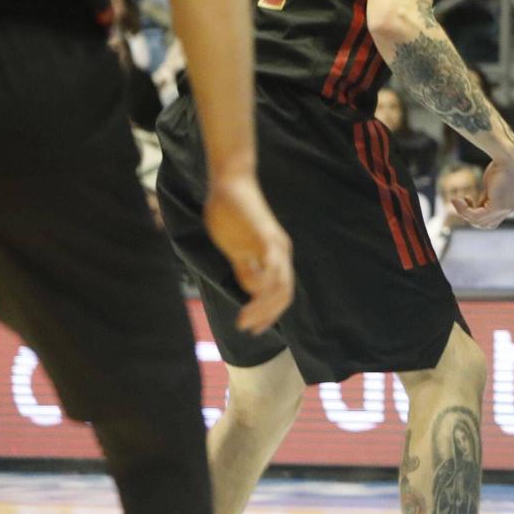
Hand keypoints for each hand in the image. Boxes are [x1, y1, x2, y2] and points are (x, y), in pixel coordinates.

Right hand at [203, 174, 294, 334]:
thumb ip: (245, 268)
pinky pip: (273, 268)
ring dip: (263, 308)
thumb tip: (251, 291)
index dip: (269, 312)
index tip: (253, 328)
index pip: (281, 292)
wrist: (229, 183)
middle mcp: (281, 252)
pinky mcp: (266, 237)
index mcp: (276, 255)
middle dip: (267, 315)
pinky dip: (264, 288)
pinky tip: (250, 299)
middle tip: (248, 329)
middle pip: (285, 293)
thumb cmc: (230, 213)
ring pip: (280, 286)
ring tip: (244, 320)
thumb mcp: (237, 249)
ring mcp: (276, 245)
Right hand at [451, 158, 513, 228]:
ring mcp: (505, 210)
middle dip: (469, 216)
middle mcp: (509, 210)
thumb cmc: (500, 166)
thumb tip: (474, 207)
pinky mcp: (498, 207)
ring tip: (455, 200)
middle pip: (484, 224)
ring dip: (463, 212)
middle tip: (459, 202)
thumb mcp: (491, 187)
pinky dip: (464, 210)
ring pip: (478, 221)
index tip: (467, 201)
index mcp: (509, 206)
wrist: (508, 157)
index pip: (490, 221)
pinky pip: (477, 216)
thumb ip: (485, 199)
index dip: (476, 215)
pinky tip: (457, 200)